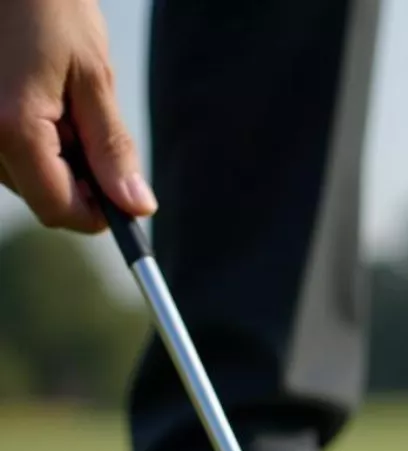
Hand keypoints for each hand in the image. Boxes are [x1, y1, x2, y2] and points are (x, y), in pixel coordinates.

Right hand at [0, 0, 156, 231]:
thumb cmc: (47, 3)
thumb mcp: (93, 77)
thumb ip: (112, 149)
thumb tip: (136, 206)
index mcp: (11, 127)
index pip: (58, 209)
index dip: (97, 214)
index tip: (122, 199)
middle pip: (37, 195)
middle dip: (75, 178)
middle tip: (86, 125)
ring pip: (19, 174)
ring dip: (50, 155)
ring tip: (57, 99)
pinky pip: (0, 148)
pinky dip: (27, 136)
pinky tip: (35, 95)